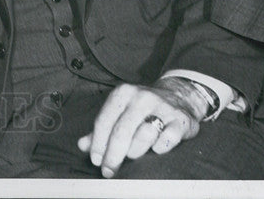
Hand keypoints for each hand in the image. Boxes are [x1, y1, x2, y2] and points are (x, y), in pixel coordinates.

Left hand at [78, 77, 208, 177]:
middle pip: (121, 131)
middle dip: (113, 155)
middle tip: (109, 171)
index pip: (104, 121)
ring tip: (133, 154)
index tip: (96, 161)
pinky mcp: (181, 120)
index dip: (98, 144)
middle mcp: (142, 97)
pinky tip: (156, 149)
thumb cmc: (142, 109)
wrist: (179, 96)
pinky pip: (168, 139)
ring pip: (144, 135)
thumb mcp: (120, 111)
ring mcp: (163, 107)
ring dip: (135, 151)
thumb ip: (101, 128)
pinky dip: (160, 147)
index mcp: (123, 93)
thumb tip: (82, 145)